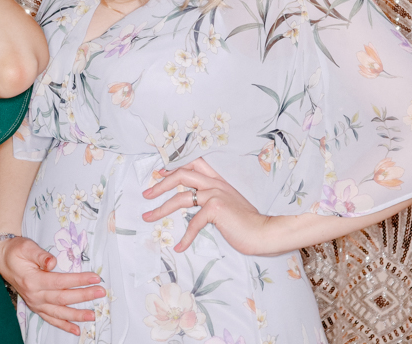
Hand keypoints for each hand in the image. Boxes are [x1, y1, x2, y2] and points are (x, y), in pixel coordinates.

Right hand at [0, 236, 103, 336]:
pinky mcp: (36, 306)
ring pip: (59, 312)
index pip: (60, 282)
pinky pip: (51, 319)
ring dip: (76, 315)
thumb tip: (52, 262)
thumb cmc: (16, 251)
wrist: (2, 259)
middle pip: (63, 298)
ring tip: (92, 315)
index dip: (78, 280)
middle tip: (100, 292)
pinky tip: (76, 329)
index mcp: (33, 280)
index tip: (94, 277)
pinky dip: (64, 325)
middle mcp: (34, 295)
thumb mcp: (26, 247)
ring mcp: (35, 303)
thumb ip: (40, 255)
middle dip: (84, 296)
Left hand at [142, 158, 275, 254]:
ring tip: (148, 217)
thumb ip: (213, 198)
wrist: (264, 232)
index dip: (175, 166)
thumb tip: (194, 202)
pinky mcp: (216, 209)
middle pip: (182, 174)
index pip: (194, 163)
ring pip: (181, 198)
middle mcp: (215, 184)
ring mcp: (215, 194)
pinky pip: (193, 223)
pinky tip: (179, 247)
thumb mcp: (229, 203)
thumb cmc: (247, 222)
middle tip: (146, 195)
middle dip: (161, 184)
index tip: (159, 173)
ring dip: (161, 209)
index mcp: (218, 181)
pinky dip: (185, 237)